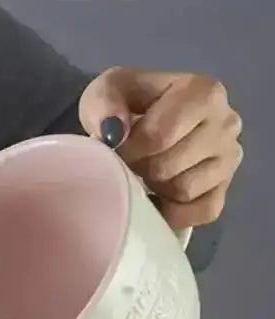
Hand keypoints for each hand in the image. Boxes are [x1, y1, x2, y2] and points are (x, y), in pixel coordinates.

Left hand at [79, 67, 242, 228]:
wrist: (139, 120)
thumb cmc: (123, 104)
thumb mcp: (106, 91)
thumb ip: (104, 103)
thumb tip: (114, 131)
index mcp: (203, 92)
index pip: (161, 136)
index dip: (130, 150)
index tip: (117, 149)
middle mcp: (226, 123)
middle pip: (170, 166)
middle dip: (141, 169)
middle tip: (131, 162)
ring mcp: (229, 158)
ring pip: (185, 190)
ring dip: (156, 188)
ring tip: (147, 173)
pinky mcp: (223, 189)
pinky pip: (203, 211)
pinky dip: (175, 212)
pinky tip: (159, 197)